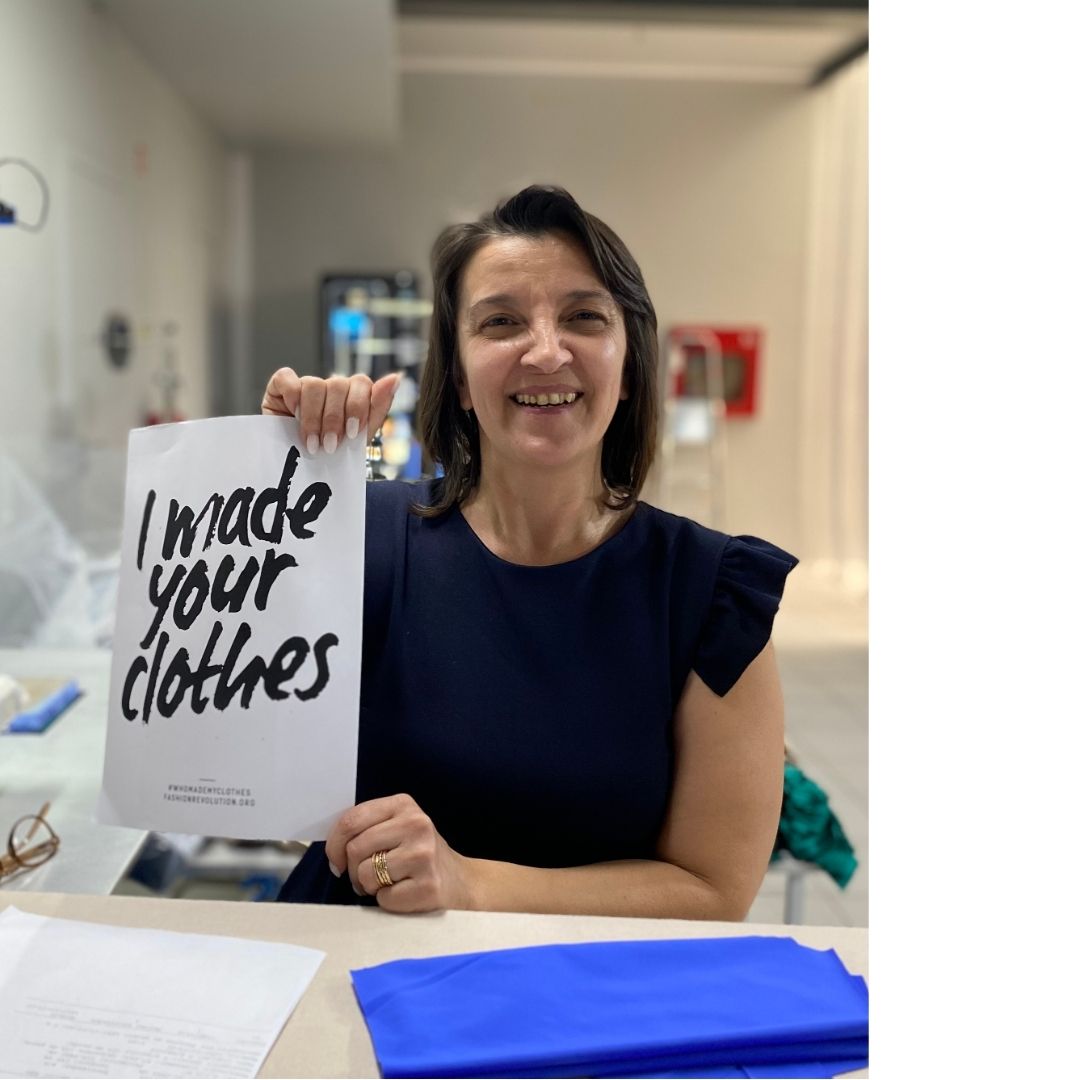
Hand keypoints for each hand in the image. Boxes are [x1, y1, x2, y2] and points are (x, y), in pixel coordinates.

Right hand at [261, 367, 399, 454]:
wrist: (297, 469)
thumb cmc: (329, 453)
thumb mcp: (358, 438)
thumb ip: (377, 408)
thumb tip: (395, 377)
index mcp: (353, 395)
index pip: (362, 383)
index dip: (358, 407)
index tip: (353, 433)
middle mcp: (331, 387)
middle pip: (338, 385)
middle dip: (335, 419)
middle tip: (330, 446)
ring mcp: (306, 384)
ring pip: (314, 385)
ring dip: (313, 418)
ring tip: (312, 444)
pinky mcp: (281, 386)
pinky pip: (287, 379)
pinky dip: (292, 397)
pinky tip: (293, 417)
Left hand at [325, 793, 475, 912]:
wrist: (460, 882)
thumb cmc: (419, 855)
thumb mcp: (397, 827)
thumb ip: (367, 828)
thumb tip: (332, 849)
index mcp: (403, 805)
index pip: (351, 819)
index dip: (334, 844)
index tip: (336, 860)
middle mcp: (416, 824)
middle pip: (355, 848)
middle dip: (353, 869)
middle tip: (367, 875)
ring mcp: (424, 855)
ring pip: (365, 874)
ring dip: (369, 886)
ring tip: (388, 882)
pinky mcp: (428, 885)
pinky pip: (383, 898)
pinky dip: (387, 901)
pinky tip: (404, 893)